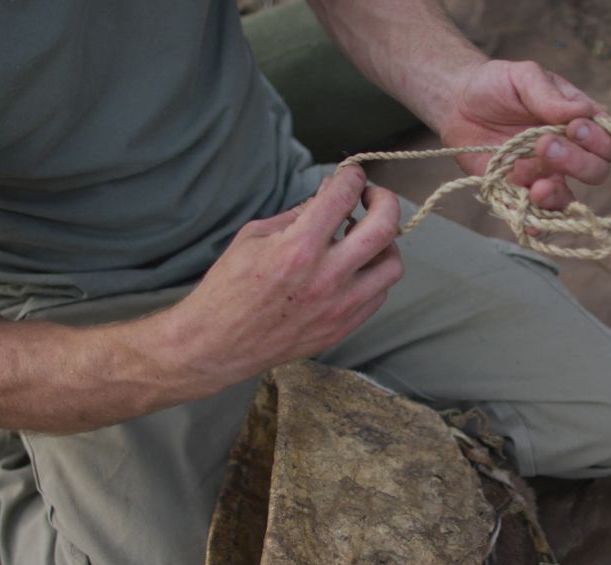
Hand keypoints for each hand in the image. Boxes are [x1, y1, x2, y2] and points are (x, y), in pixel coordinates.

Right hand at [160, 166, 402, 394]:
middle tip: (371, 197)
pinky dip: (373, 274)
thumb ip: (296, 214)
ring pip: (392, 264)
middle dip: (384, 200)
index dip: (352, 176)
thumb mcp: (254, 236)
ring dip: (385, 243)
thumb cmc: (229, 287)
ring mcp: (339, 306)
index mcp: (299, 247)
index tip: (351, 175)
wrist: (218, 344)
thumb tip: (328, 194)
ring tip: (365, 238)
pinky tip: (355, 268)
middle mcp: (326, 276)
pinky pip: (379, 294)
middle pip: (385, 227)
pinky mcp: (343, 327)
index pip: (343, 195)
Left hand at [438, 60, 610, 210]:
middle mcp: (569, 153)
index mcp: (580, 123)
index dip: (602, 140)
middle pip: (596, 172)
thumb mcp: (524, 77)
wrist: (458, 103)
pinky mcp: (519, 191)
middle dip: (577, 162)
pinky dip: (536, 223)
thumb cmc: (498, 85)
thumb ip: (550, 95)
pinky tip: (530, 221)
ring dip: (558, 196)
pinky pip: (535, 216)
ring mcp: (545, 175)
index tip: (574, 127)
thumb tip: (582, 113)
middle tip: (545, 144)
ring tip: (538, 185)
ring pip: (569, 200)